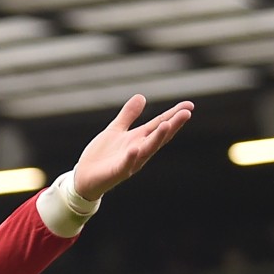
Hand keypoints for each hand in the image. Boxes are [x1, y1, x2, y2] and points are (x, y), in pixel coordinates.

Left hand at [73, 95, 193, 200]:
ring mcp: (130, 162)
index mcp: (139, 139)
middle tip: (186, 113)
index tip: (189, 106)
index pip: (159, 125)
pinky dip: (131, 157)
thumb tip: (142, 96)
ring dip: (157, 138)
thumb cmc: (102, 155)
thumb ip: (128, 115)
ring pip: (147, 150)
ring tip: (167, 125)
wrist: (84, 176)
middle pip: (158, 136)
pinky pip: (126, 164)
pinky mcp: (117, 172)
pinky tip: (135, 149)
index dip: (173, 115)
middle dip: (173, 125)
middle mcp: (139, 150)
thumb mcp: (115, 130)